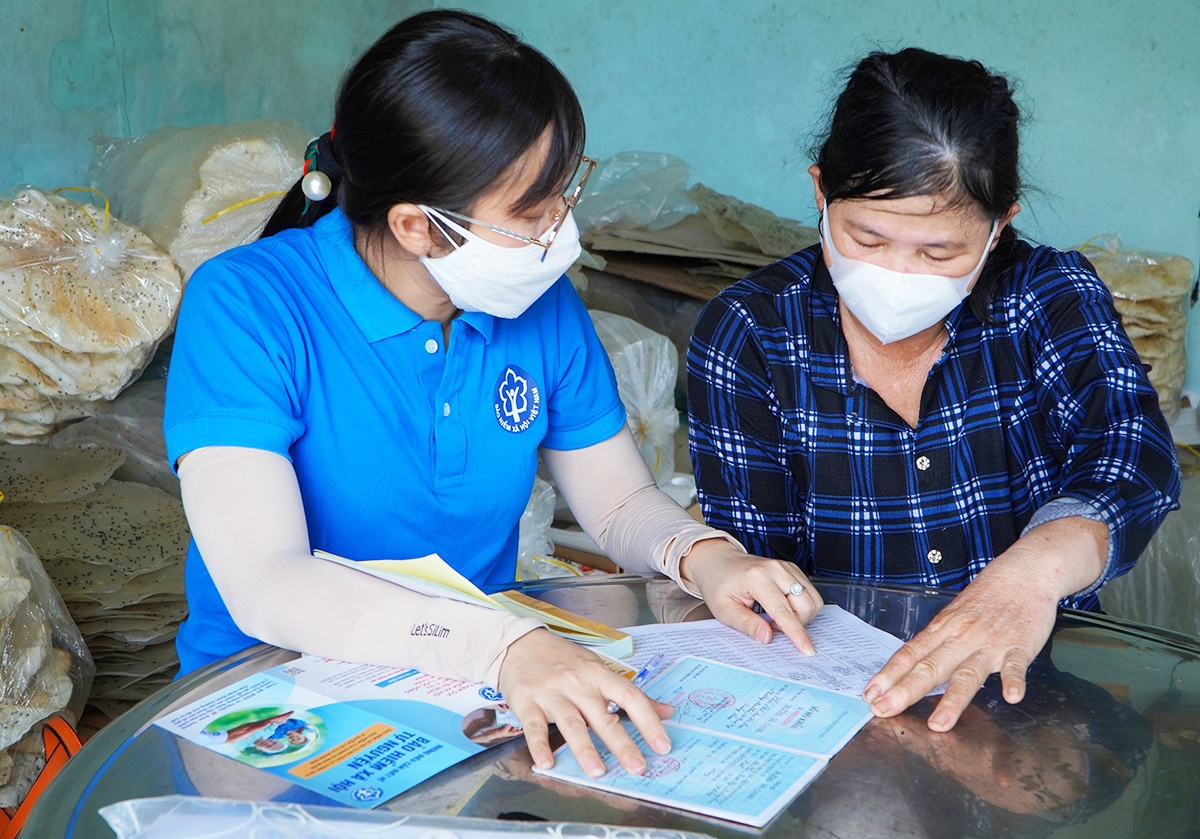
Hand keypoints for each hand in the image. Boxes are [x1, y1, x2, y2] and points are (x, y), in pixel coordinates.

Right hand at [497, 629, 673, 777]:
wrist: (519, 643)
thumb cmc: (563, 659)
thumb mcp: (597, 669)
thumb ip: (629, 693)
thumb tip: (668, 711)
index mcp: (599, 674)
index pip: (630, 696)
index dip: (648, 721)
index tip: (662, 744)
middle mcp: (578, 683)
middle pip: (602, 716)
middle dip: (622, 744)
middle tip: (637, 768)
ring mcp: (552, 693)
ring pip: (571, 723)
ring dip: (585, 749)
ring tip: (597, 772)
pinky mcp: (527, 702)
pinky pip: (534, 727)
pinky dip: (540, 746)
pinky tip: (547, 764)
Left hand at [680, 539, 820, 654]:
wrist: (718, 562)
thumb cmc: (719, 583)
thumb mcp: (724, 609)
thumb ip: (746, 624)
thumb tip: (767, 637)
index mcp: (757, 578)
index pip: (783, 611)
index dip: (796, 633)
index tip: (806, 649)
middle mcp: (776, 569)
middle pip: (805, 605)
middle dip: (797, 624)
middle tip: (773, 626)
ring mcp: (786, 567)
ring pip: (812, 599)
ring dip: (801, 616)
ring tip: (777, 618)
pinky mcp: (792, 569)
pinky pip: (810, 592)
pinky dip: (801, 606)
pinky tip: (783, 608)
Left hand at [862, 516, 1105, 730]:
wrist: (1024, 573)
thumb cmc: (987, 595)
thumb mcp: (954, 614)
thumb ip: (938, 641)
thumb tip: (913, 664)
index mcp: (943, 629)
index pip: (910, 654)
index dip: (888, 674)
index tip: (870, 694)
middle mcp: (961, 637)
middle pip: (930, 667)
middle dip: (905, 691)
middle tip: (883, 710)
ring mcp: (990, 643)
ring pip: (968, 673)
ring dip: (952, 700)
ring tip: (938, 723)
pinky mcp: (1019, 646)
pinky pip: (1016, 666)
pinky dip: (1013, 681)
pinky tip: (1011, 697)